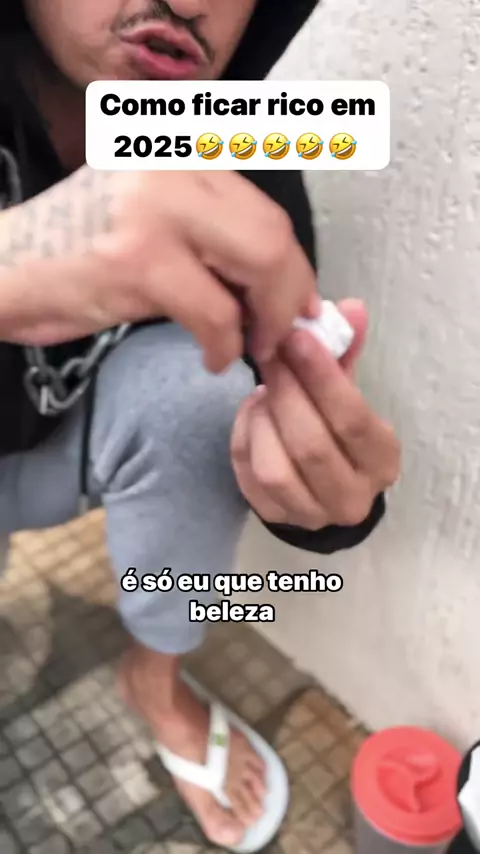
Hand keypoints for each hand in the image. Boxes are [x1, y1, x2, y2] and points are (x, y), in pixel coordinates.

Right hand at [0, 167, 316, 371]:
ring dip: (267, 323)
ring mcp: (155, 209)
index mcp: (183, 157)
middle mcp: (175, 168)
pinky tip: (212, 357)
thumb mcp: (153, 223)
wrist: (2, 268)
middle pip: (275, 235)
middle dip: (291, 297)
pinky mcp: (137, 258)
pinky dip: (225, 346)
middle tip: (280, 336)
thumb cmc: (76, 253)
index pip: (268, 214)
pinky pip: (214, 312)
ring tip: (248, 348)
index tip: (297, 308)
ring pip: (260, 264)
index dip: (294, 270)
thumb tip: (282, 286)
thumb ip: (212, 236)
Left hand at [231, 300, 399, 529]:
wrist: (324, 486)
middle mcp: (352, 498)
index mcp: (381, 461)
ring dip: (262, 421)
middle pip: (311, 446)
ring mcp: (310, 515)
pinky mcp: (274, 518)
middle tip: (270, 355)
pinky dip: (244, 438)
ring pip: (274, 469)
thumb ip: (346, 352)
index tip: (296, 338)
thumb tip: (350, 307)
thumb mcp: (348, 391)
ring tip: (263, 390)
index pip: (352, 420)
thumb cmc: (338, 429)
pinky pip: (248, 478)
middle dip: (285, 393)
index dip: (322, 377)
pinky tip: (252, 413)